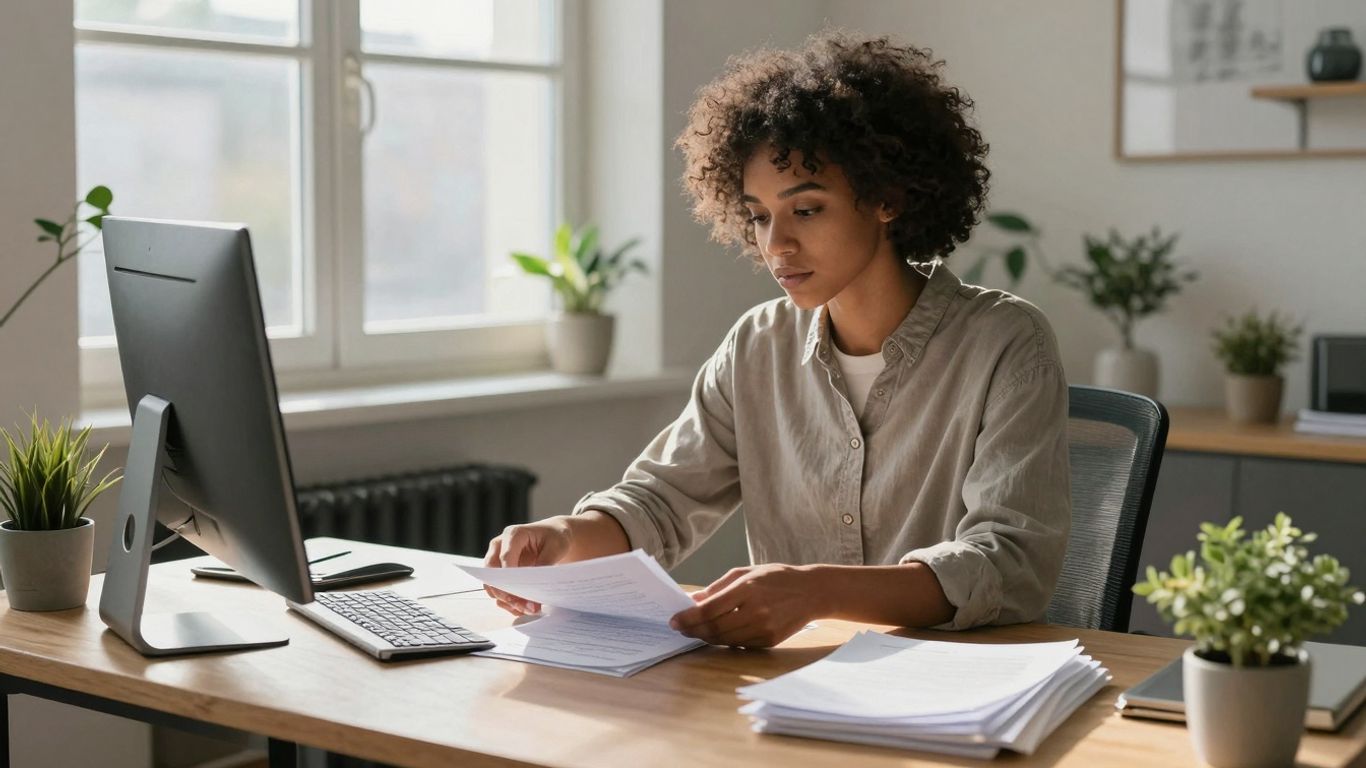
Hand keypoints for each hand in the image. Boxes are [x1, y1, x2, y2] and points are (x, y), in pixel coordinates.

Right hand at [482, 519, 572, 615]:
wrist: (553, 536)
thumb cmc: (555, 538)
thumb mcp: (556, 547)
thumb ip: (545, 564)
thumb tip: (535, 585)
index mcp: (513, 535)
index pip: (505, 557)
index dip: (509, 577)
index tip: (518, 593)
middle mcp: (499, 546)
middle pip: (491, 572)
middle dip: (505, 591)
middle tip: (522, 606)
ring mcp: (497, 560)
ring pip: (491, 584)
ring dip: (506, 600)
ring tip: (527, 610)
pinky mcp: (500, 573)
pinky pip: (497, 590)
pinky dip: (508, 602)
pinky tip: (523, 609)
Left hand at [668, 564, 820, 647]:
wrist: (811, 592)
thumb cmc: (776, 578)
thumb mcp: (747, 572)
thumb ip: (719, 586)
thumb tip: (694, 600)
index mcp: (747, 588)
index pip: (709, 609)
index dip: (688, 618)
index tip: (674, 620)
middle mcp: (755, 610)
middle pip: (714, 628)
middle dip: (693, 630)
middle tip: (680, 628)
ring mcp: (763, 628)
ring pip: (724, 639)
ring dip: (706, 637)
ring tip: (695, 632)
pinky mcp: (769, 640)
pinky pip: (739, 644)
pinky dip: (724, 641)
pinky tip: (717, 634)